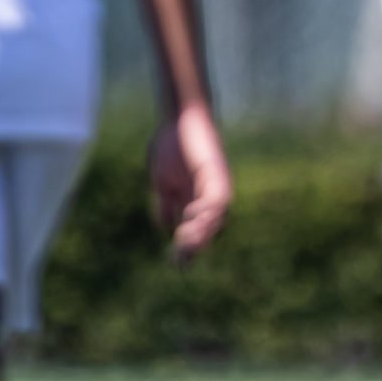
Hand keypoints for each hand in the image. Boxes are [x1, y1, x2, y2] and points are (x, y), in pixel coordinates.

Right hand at [150, 102, 231, 261]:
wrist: (179, 116)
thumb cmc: (172, 145)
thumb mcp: (163, 182)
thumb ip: (166, 204)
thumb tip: (165, 227)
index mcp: (198, 199)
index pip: (197, 230)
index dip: (188, 247)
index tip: (176, 264)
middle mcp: (212, 194)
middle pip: (209, 228)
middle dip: (195, 246)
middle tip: (180, 263)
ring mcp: (217, 183)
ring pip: (217, 216)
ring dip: (202, 233)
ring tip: (187, 245)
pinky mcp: (217, 171)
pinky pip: (218, 196)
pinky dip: (207, 210)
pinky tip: (191, 216)